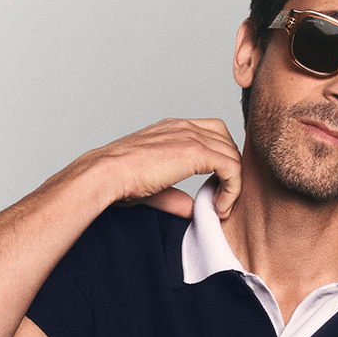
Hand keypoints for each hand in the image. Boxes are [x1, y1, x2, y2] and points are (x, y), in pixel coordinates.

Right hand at [50, 118, 241, 218]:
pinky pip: (231, 167)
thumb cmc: (118, 181)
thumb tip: (191, 209)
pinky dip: (233, 188)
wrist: (104, 175)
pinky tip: (220, 206)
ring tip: (221, 206)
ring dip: (233, 182)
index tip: (214, 186)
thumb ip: (176, 196)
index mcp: (172, 128)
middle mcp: (183, 127)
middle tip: (222, 198)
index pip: (212, 133)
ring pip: (232, 154)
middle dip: (230, 168)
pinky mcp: (195, 151)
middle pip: (226, 140)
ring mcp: (190, 136)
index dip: (219, 158)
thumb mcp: (154, 188)